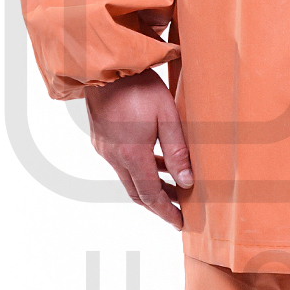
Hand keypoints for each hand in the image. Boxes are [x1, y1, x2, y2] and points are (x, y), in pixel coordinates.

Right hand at [85, 68, 192, 230]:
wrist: (105, 66)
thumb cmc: (139, 86)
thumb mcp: (166, 115)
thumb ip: (178, 150)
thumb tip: (188, 181)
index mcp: (131, 154)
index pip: (151, 195)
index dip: (166, 212)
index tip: (179, 223)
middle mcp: (113, 156)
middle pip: (137, 192)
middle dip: (158, 205)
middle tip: (177, 212)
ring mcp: (104, 147)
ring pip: (128, 178)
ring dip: (150, 186)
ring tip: (173, 187)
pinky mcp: (101, 138)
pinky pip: (121, 163)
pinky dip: (139, 169)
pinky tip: (156, 161)